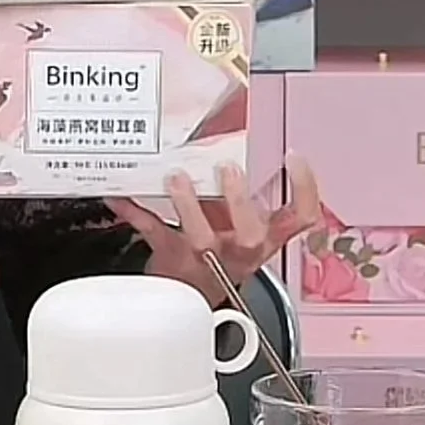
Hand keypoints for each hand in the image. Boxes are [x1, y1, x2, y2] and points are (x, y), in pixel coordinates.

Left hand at [107, 156, 320, 302]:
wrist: (187, 292)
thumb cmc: (219, 247)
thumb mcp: (240, 222)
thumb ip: (243, 189)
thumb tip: (232, 132)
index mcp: (265, 237)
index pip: (301, 217)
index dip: (304, 189)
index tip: (293, 158)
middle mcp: (241, 248)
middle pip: (251, 233)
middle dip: (240, 201)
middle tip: (229, 170)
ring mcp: (207, 255)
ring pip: (202, 236)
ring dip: (189, 205)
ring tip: (176, 178)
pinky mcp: (172, 256)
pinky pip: (153, 231)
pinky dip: (134, 211)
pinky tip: (121, 197)